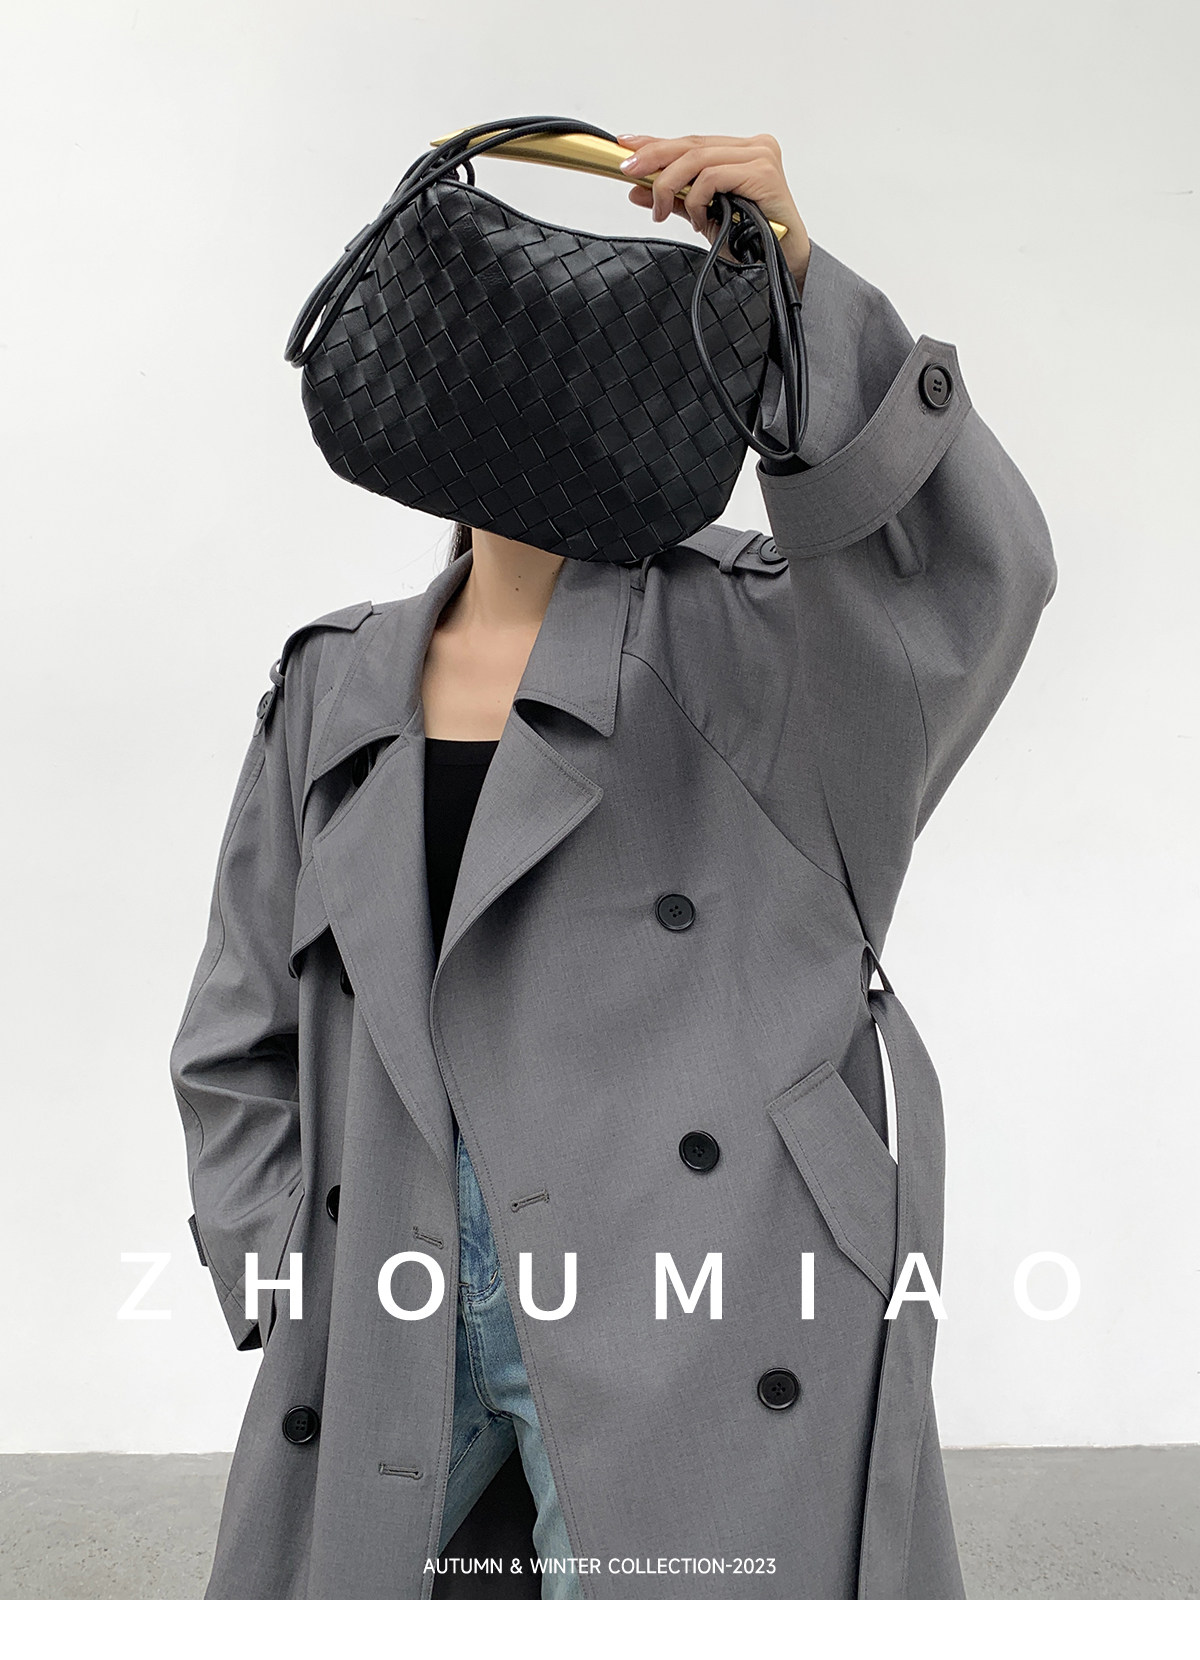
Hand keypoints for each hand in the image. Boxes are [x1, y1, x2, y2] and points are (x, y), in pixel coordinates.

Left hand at [616, 130, 811, 291]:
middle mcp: (752, 147)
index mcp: (740, 152)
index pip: (691, 142)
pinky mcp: (763, 171)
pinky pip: (713, 176)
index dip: (657, 142)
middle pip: (691, 145)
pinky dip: (696, 198)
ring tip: (660, 210)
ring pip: (698, 159)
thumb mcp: (703, 217)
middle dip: (654, 157)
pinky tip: (697, 218)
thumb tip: (636, 190)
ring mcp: (760, 156)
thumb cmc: (752, 242)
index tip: (626, 145)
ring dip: (670, 185)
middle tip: (628, 171)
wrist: (784, 265)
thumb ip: (674, 200)